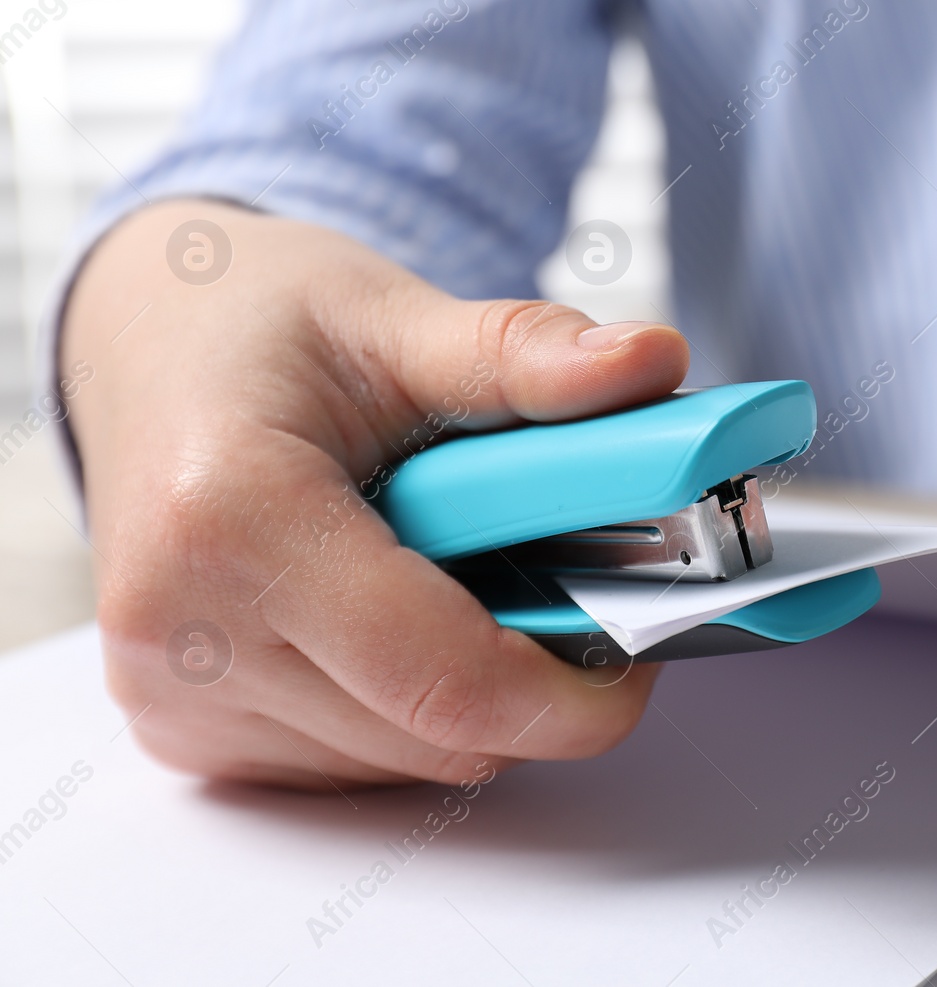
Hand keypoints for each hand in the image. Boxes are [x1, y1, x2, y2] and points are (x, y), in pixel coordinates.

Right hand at [63, 200, 687, 787]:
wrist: (143, 346)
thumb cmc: (258, 327)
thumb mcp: (398, 316)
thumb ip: (528, 353)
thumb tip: (650, 360)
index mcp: (231, 518)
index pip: (445, 678)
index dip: (576, 690)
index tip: (645, 643)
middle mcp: (184, 633)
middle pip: (440, 732)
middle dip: (537, 676)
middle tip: (569, 574)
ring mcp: (177, 697)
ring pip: (409, 759)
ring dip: (476, 691)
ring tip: (471, 571)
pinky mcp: (188, 731)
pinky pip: (358, 762)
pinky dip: (415, 706)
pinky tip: (405, 610)